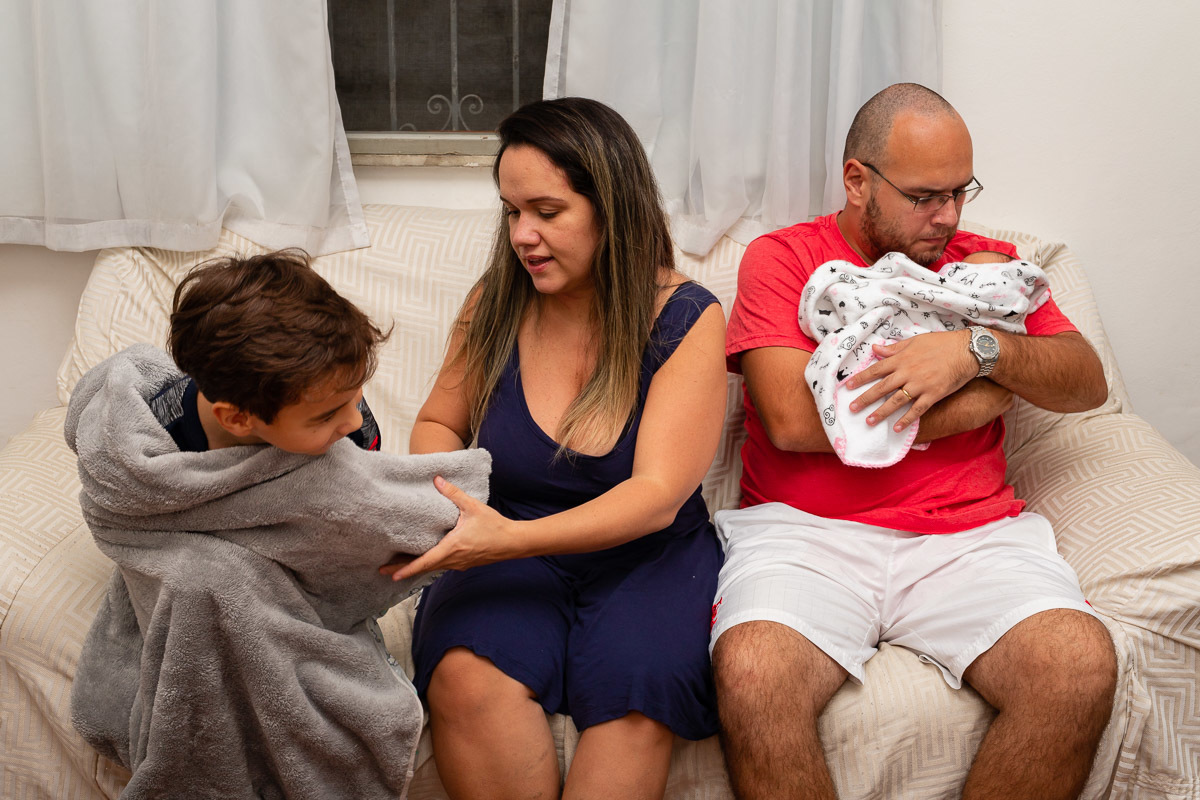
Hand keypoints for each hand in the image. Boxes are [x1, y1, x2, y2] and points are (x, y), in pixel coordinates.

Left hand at [380, 475, 518, 580]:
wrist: (514, 542)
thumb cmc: (495, 526)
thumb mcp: (473, 507)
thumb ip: (454, 494)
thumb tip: (437, 480)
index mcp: (453, 548)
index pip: (425, 562)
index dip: (406, 569)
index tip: (390, 574)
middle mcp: (454, 560)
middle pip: (425, 568)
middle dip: (404, 569)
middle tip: (384, 571)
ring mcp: (459, 564)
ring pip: (434, 567)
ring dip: (417, 567)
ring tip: (400, 565)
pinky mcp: (465, 563)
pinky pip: (443, 565)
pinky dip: (430, 564)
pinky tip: (426, 558)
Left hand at [844, 330, 977, 431]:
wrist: (968, 351)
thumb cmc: (941, 344)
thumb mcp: (915, 341)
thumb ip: (894, 348)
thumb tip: (875, 349)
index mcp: (902, 358)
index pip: (876, 369)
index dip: (861, 378)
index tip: (848, 386)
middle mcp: (908, 372)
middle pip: (882, 387)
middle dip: (865, 398)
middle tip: (852, 408)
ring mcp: (920, 385)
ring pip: (896, 401)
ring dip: (882, 412)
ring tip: (869, 421)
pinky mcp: (933, 395)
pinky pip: (917, 410)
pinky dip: (907, 419)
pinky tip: (897, 428)